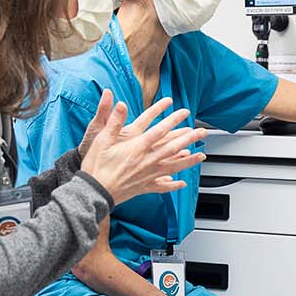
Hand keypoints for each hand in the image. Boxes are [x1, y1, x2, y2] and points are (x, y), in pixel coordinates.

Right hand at [80, 96, 207, 205]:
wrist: (94, 192)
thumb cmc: (96, 166)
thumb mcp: (101, 140)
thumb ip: (113, 122)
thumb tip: (121, 103)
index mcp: (136, 147)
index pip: (160, 130)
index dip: (173, 120)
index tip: (184, 112)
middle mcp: (146, 161)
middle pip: (173, 147)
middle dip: (189, 139)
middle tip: (202, 132)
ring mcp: (147, 175)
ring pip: (173, 166)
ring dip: (189, 161)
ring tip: (201, 156)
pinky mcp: (144, 187)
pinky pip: (162, 186)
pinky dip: (173, 185)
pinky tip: (182, 183)